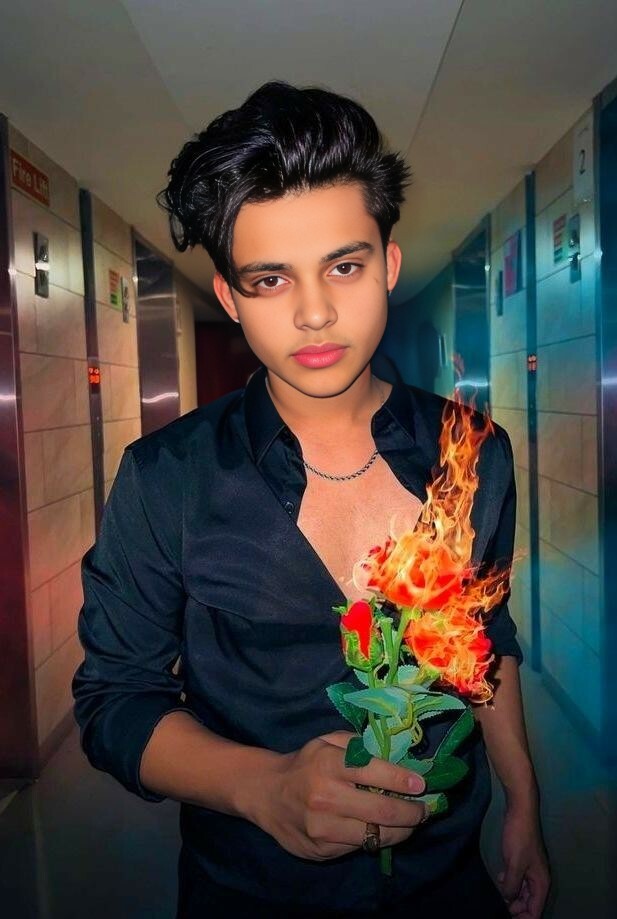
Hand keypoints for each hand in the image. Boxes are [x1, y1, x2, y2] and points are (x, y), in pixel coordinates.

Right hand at [257, 730, 427, 860]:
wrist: (267, 793)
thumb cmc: (305, 763)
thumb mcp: (327, 741)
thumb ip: (359, 745)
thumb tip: (399, 756)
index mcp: (328, 763)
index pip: (374, 772)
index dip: (403, 780)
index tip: (422, 785)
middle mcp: (326, 797)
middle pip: (382, 810)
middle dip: (412, 812)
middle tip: (424, 810)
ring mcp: (323, 828)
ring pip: (376, 836)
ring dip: (400, 831)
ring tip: (410, 824)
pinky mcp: (321, 850)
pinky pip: (359, 847)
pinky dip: (374, 839)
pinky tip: (379, 829)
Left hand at [497, 804, 550, 917]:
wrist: (520, 811)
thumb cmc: (519, 837)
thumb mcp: (513, 864)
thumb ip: (511, 885)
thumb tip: (507, 899)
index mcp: (541, 882)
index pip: (535, 910)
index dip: (523, 918)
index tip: (508, 917)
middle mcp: (539, 879)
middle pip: (529, 903)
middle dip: (516, 908)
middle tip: (500, 907)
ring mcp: (531, 870)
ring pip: (523, 891)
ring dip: (512, 895)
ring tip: (498, 894)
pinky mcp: (523, 861)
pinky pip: (518, 879)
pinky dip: (510, 882)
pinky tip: (499, 878)